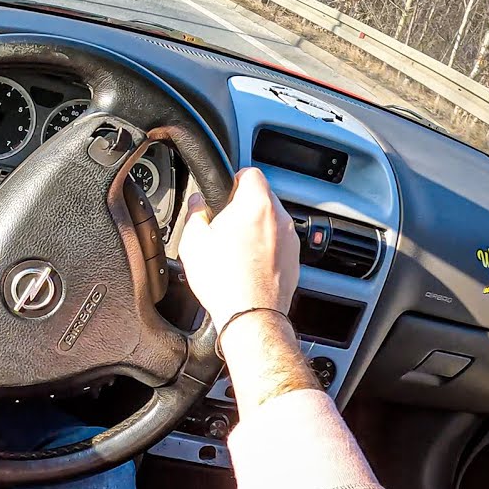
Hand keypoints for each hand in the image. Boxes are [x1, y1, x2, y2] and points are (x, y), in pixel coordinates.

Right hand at [178, 168, 299, 334]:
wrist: (251, 316)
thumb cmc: (224, 280)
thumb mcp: (193, 242)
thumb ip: (195, 213)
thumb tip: (197, 203)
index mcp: (255, 205)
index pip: (250, 172)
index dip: (234, 180)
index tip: (224, 194)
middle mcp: (279, 218)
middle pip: (262, 197)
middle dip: (243, 207)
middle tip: (224, 225)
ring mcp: (290, 239)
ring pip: (271, 221)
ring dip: (255, 228)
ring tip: (234, 249)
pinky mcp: (295, 259)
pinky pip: (278, 243)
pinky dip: (265, 248)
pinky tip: (247, 265)